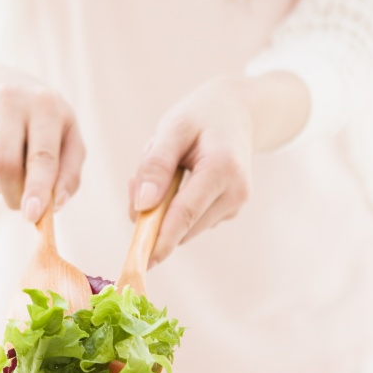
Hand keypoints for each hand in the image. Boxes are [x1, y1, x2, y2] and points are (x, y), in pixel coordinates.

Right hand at [0, 71, 85, 221]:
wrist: (11, 91)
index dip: (37, 188)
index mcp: (44, 104)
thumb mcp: (71, 140)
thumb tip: (54, 203)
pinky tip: (1, 155)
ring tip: (20, 163)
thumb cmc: (49, 124)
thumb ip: (70, 173)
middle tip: (30, 209)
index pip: (40, 154)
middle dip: (18, 195)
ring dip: (8, 187)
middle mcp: (9, 102)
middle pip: (5, 165)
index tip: (33, 215)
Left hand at [130, 78, 254, 263]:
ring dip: (163, 207)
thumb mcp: (173, 127)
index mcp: (223, 168)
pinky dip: (175, 206)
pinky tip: (178, 177)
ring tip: (167, 167)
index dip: (161, 239)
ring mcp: (235, 204)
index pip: (186, 213)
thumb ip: (156, 164)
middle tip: (135, 179)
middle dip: (153, 213)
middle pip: (183, 224)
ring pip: (185, 225)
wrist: (237, 112)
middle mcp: (235, 192)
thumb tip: (142, 206)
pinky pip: (191, 219)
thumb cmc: (201, 116)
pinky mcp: (229, 210)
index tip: (141, 261)